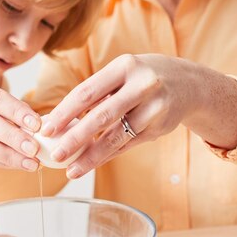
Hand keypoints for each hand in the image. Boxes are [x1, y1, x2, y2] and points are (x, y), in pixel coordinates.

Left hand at [41, 54, 236, 178]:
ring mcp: (154, 108)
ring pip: (116, 136)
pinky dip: (106, 156)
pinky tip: (89, 165)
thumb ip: (96, 95)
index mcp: (124, 67)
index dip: (64, 112)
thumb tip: (59, 121)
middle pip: (102, 115)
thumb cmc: (141, 78)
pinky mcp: (159, 127)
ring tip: (71, 170)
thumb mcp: (121, 75)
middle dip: (76, 137)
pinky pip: (127, 145)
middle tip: (56, 153)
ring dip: (91, 156)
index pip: (87, 91)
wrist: (189, 84)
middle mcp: (142, 85)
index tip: (46, 128)